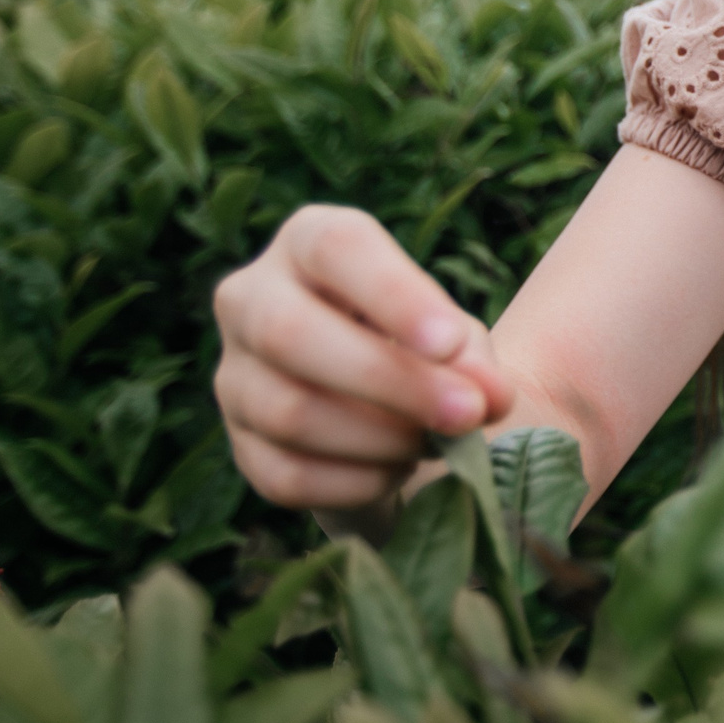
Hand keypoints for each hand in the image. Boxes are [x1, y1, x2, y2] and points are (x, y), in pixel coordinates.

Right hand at [213, 204, 516, 511]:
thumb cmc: (420, 345)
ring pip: (287, 411)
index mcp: (309, 241)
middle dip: (390, 380)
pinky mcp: (240, 446)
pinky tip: (397, 471)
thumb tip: (489, 398)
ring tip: (435, 443)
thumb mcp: (453, 331)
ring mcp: (234, 376)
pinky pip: (286, 474)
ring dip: (380, 438)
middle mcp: (251, 298)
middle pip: (291, 333)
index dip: (393, 295)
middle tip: (467, 413)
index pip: (337, 247)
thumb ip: (473, 356)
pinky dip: (356, 481)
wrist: (383, 409)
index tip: (449, 342)